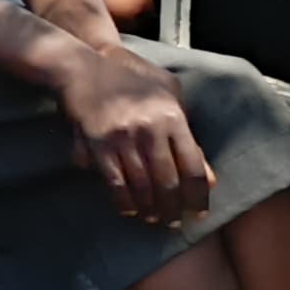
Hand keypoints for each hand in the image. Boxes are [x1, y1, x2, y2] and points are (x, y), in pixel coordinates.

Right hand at [48, 35, 211, 225]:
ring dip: (150, 209)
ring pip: (142, 185)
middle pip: (168, 181)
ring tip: (154, 219)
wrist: (82, 67)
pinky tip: (130, 209)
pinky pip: (115, 181)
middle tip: (175, 222)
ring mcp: (123, 136)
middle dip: (173, 208)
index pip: (193, 167)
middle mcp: (150, 128)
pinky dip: (124, 201)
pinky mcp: (98, 143)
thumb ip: (188, 132)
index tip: (199, 211)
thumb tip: (207, 176)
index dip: (198, 195)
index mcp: (172, 116)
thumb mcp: (167, 95)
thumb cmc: (130, 80)